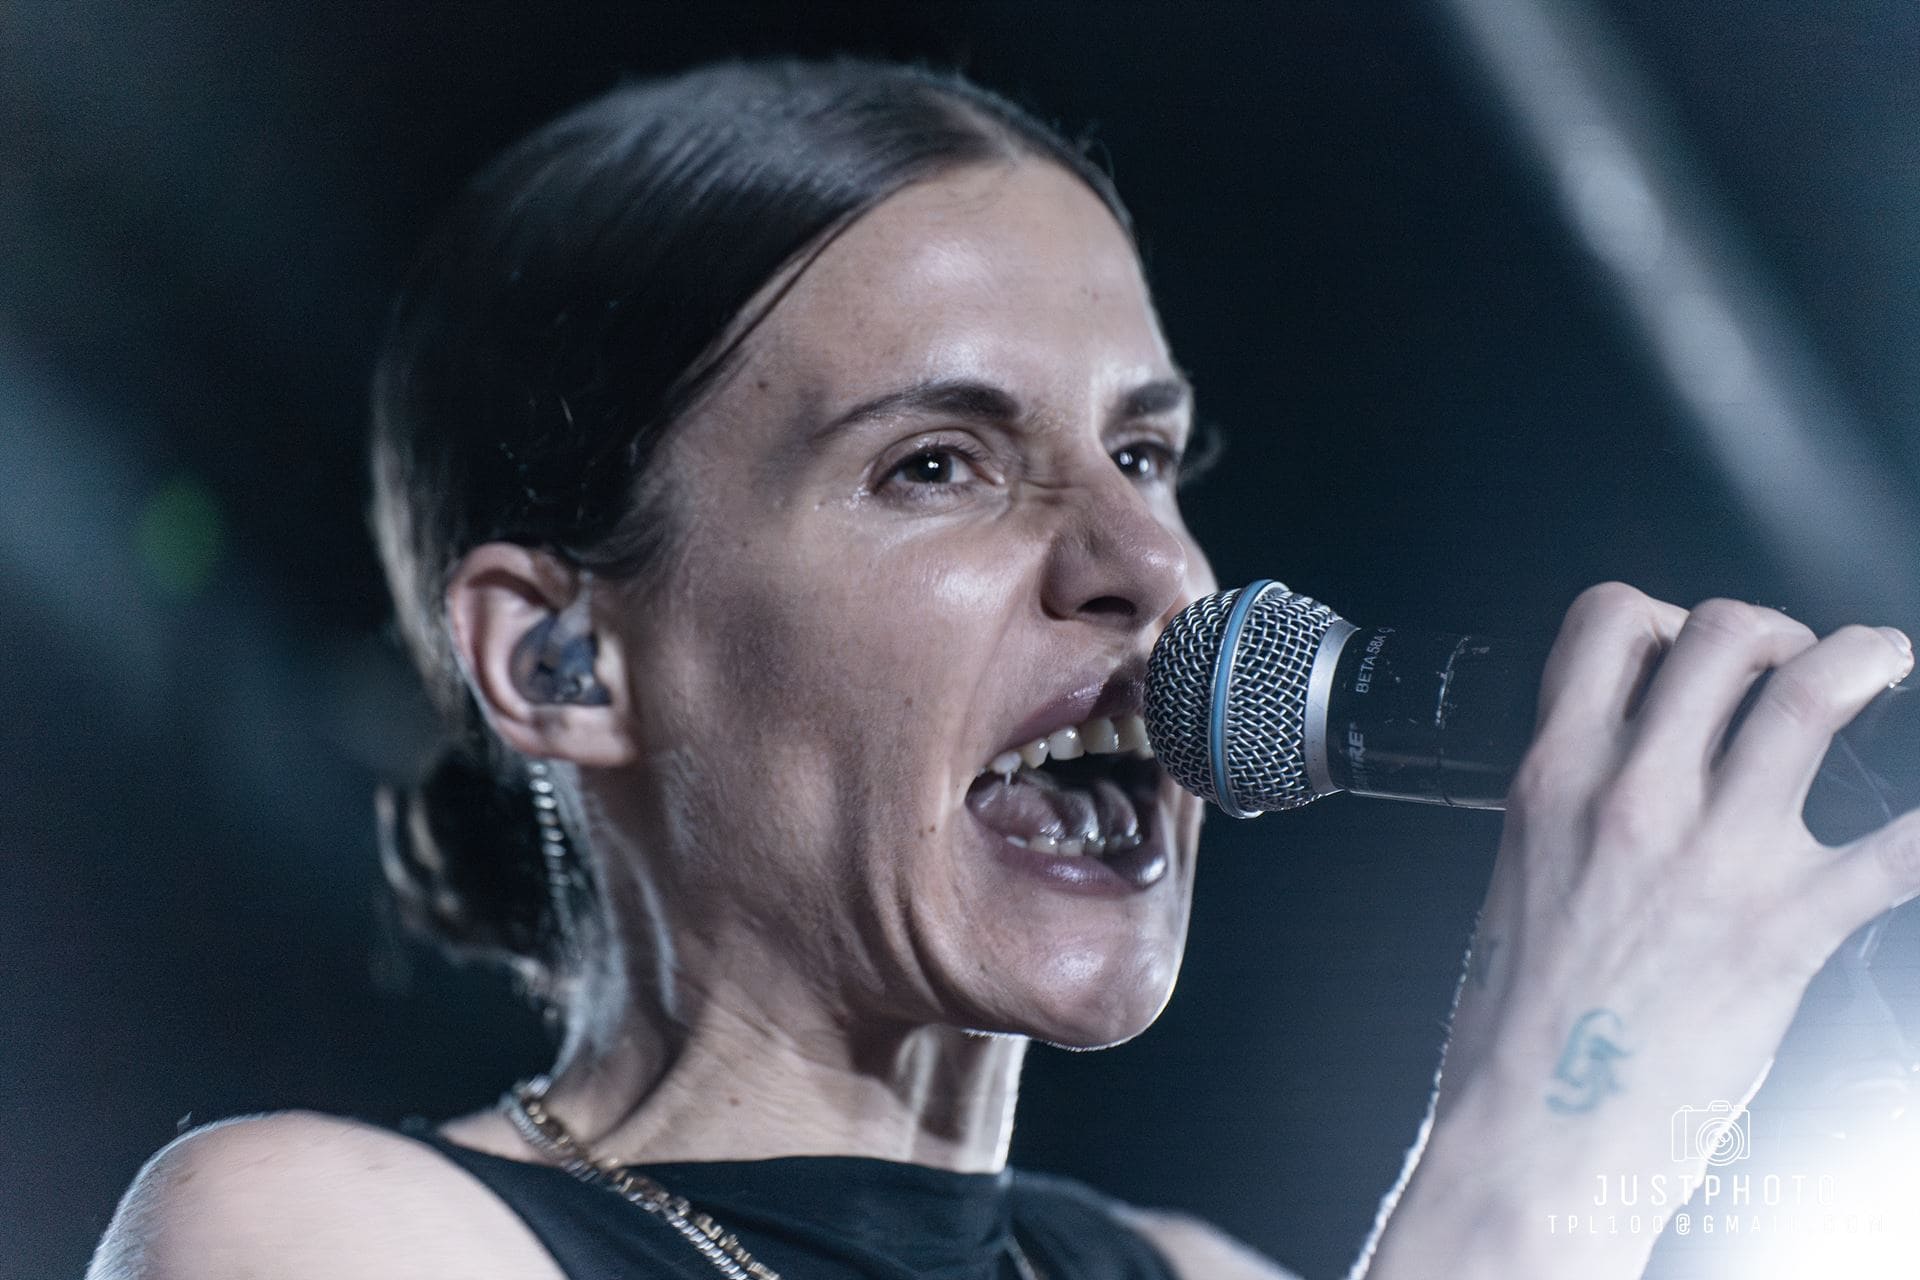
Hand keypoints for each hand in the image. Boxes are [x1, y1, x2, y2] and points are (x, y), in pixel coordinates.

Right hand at [1442, 582, 1916, 1172]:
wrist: (1533, 1131)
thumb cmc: (1519, 1018)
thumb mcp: (1517, 871)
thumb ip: (1575, 801)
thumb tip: (1630, 762)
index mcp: (1554, 779)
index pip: (1609, 622)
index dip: (1663, 612)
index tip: (1685, 644)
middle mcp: (1632, 798)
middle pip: (1724, 635)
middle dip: (1777, 630)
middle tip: (1796, 663)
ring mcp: (1712, 857)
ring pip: (1810, 697)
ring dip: (1865, 660)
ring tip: (1883, 666)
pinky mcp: (1784, 928)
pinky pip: (1900, 850)